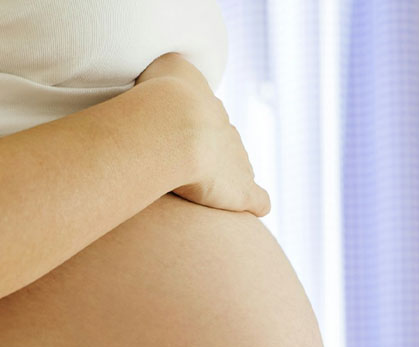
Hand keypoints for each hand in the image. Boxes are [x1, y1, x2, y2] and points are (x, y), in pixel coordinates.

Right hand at [135, 52, 270, 216]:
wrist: (175, 127)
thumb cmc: (161, 98)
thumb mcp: (166, 66)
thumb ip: (171, 68)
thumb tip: (170, 68)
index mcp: (209, 109)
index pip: (207, 119)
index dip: (191, 130)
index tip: (175, 138)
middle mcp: (227, 134)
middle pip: (225, 144)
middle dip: (211, 155)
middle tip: (188, 167)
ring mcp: (239, 163)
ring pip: (240, 170)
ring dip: (227, 180)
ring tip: (210, 191)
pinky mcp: (242, 192)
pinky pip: (257, 199)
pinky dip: (255, 203)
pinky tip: (253, 208)